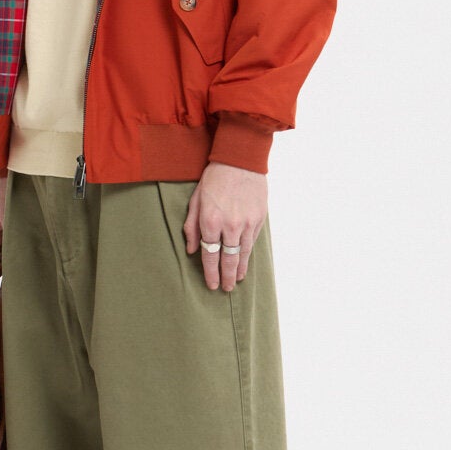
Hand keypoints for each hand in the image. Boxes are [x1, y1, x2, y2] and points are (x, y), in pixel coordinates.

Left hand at [183, 160, 267, 292]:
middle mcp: (229, 226)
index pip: (210, 255)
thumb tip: (192, 249)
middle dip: (225, 277)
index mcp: (210, 221)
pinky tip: (245, 263)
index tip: (211, 284)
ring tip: (236, 281)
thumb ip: (192, 227)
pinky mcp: (259, 219)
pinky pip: (252, 242)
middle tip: (224, 289)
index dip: (210, 272)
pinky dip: (248, 255)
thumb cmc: (214, 179)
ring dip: (239, 270)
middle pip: (228, 259)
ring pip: (242, 254)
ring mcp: (246, 223)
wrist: (240, 161)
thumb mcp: (195, 200)